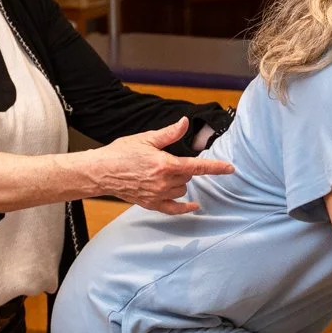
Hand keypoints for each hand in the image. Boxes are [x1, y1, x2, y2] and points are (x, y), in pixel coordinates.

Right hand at [82, 117, 233, 214]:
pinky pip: (173, 210)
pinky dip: (184, 208)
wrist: (100, 172)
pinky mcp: (151, 204)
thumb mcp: (146, 139)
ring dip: (180, 182)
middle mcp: (164, 182)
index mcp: (165, 164)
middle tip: (167, 160)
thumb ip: (169, 133)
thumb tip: (184, 123)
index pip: (197, 166)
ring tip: (162, 173)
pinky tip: (193, 206)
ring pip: (182, 190)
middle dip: (184, 169)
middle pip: (188, 178)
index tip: (230, 168)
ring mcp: (158, 195)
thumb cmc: (120, 153)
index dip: (216, 167)